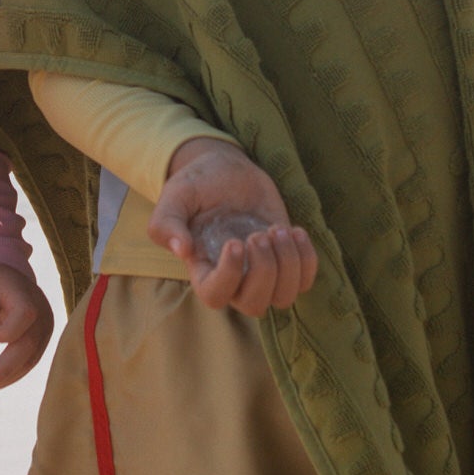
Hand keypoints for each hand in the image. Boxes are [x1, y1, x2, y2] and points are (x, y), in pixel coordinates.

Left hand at [0, 262, 53, 392]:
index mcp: (23, 291)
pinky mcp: (39, 340)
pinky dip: (8, 375)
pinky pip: (27, 362)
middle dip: (2, 370)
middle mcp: (41, 309)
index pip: (25, 314)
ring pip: (29, 360)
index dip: (7, 331)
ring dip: (2, 378)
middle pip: (28, 345)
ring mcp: (43, 326)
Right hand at [148, 135, 316, 316]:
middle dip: (264, 271)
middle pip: (254, 304)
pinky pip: (305, 280)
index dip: (229, 277)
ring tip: (278, 230)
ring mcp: (262, 272)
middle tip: (259, 234)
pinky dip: (306, 260)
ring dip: (288, 265)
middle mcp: (234, 279)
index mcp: (203, 269)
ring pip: (284, 297)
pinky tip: (294, 231)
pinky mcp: (285, 259)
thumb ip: (166, 223)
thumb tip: (183, 250)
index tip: (235, 242)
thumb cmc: (197, 185)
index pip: (215, 296)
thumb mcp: (175, 196)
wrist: (226, 170)